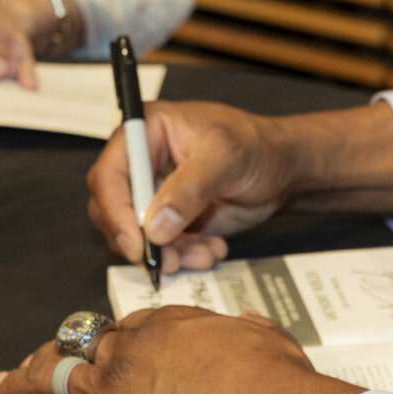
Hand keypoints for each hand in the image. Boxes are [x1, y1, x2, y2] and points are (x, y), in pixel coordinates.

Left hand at [0, 306, 361, 393]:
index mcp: (165, 322)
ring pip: (51, 376)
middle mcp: (129, 347)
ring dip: (19, 381)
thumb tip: (247, 320)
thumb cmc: (276, 379)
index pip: (125, 326)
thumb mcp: (265, 336)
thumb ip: (247, 327)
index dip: (113, 339)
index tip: (108, 346)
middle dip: (54, 351)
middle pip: (79, 345)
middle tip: (34, 359)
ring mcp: (110, 386)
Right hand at [84, 101, 300, 272]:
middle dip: (140, 241)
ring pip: (136, 235)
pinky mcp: (169, 219)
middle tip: (168, 261)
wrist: (283, 168)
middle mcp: (142, 163)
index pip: (109, 175)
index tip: (135, 244)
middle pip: (113, 210)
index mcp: (145, 132)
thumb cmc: (257, 146)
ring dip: (167, 254)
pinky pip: (161, 247)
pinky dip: (183, 256)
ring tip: (202, 255)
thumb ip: (190, 189)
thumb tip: (155, 226)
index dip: (115, 212)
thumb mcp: (225, 158)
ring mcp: (154, 193)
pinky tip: (211, 249)